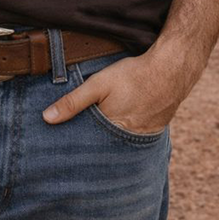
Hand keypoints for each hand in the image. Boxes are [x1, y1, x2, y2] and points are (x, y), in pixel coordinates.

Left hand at [41, 50, 201, 133]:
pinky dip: (124, 135)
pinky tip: (118, 126)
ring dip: (107, 142)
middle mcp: (127, 142)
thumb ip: (73, 101)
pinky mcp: (152, 132)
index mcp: (110, 133)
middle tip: (75, 147)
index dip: (74, 146)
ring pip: (117, 144)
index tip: (60, 149)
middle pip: (102, 148)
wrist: (171, 70)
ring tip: (96, 137)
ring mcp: (142, 139)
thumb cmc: (133, 75)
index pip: (87, 147)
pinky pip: (133, 139)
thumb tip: (47, 118)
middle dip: (90, 148)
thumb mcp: (98, 84)